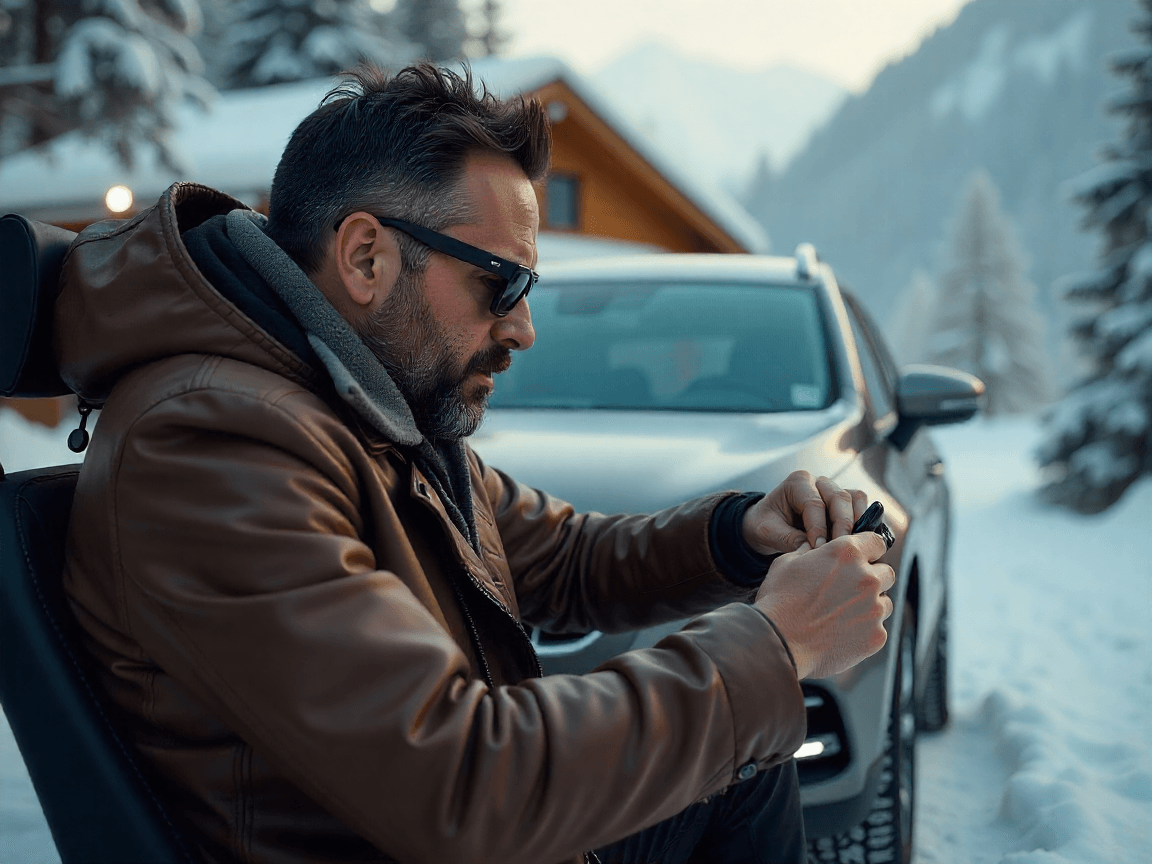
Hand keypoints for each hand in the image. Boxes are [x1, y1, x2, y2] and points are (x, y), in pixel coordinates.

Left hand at [742, 470, 868, 553]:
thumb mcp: (768, 532)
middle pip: (839, 497)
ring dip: (856, 521)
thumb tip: (814, 550)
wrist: (770, 522)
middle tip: (839, 549)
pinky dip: (863, 520)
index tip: (818, 548)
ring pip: (854, 498)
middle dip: (841, 525)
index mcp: (797, 482)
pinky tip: (859, 540)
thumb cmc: (767, 523)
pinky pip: (861, 504)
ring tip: (852, 545)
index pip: (813, 503)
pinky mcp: (845, 500)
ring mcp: (833, 489)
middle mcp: (818, 481)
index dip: (818, 527)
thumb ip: (789, 539)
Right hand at [753, 532, 894, 679]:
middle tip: (849, 591)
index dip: (869, 550)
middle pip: (887, 573)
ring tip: (843, 616)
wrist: (779, 643)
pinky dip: (864, 631)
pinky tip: (841, 634)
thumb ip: (808, 552)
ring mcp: (875, 609)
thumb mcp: (787, 564)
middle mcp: (867, 578)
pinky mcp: (876, 636)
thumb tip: (813, 549)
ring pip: (885, 603)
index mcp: (847, 553)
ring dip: (871, 606)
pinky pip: (878, 629)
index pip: (877, 542)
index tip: (862, 559)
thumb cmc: (778, 601)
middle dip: (872, 579)